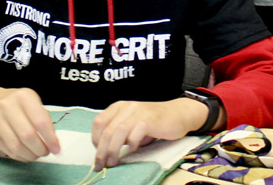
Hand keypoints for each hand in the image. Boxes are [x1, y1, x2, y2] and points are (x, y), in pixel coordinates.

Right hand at [0, 87, 60, 162]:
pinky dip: (21, 156)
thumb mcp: (32, 103)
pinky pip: (8, 151)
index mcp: (23, 96)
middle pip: (28, 135)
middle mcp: (7, 105)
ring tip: (36, 154)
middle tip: (46, 152)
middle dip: (40, 149)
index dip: (50, 138)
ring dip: (31, 155)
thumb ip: (44, 120)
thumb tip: (53, 143)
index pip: (40, 121)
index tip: (56, 148)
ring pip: (17, 146)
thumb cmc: (17, 104)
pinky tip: (26, 154)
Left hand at [91, 99, 206, 170]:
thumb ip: (119, 131)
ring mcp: (138, 112)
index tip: (97, 152)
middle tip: (100, 164)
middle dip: (101, 150)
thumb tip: (104, 149)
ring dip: (113, 150)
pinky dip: (131, 144)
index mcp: (119, 107)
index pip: (99, 122)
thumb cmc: (153, 121)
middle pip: (107, 130)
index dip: (95, 139)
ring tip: (113, 162)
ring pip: (118, 132)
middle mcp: (126, 107)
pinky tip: (133, 149)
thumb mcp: (131, 123)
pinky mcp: (149, 120)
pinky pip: (135, 134)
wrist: (177, 114)